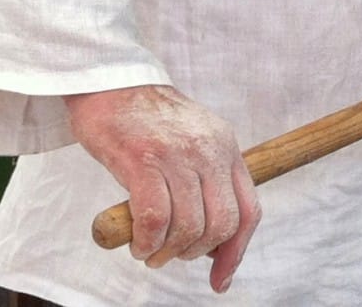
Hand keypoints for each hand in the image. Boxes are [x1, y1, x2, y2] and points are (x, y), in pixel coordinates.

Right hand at [65, 84, 260, 292]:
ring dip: (167, 251)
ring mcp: (177, 154)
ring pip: (188, 226)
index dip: (237, 252)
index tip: (220, 279)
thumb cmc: (147, 121)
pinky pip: (155, 219)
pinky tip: (137, 242)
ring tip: (149, 250)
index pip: (249, 210)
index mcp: (226, 147)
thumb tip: (214, 238)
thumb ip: (208, 179)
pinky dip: (146, 242)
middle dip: (195, 252)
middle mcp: (209, 150)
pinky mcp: (143, 160)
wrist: (112, 82)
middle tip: (170, 254)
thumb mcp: (194, 141)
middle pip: (221, 224)